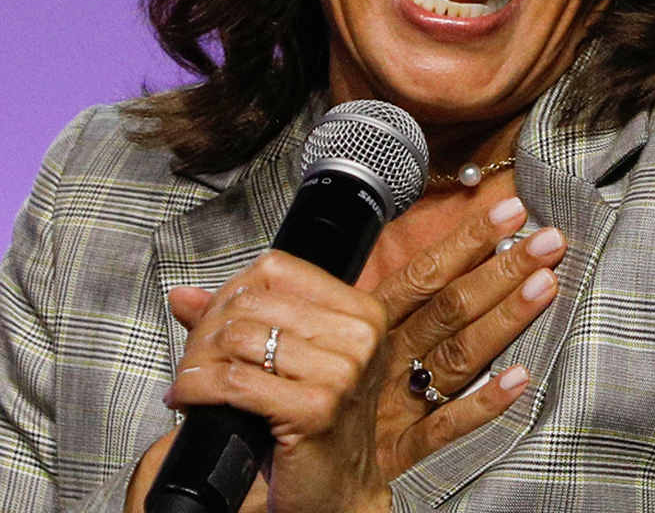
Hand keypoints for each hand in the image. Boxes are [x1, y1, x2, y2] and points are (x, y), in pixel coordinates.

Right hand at [127, 196, 566, 512]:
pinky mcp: (389, 450)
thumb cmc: (270, 416)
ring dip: (504, 318)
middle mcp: (377, 362)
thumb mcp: (272, 366)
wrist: (266, 493)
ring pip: (456, 353)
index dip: (463, 242)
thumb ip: (257, 319)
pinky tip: (519, 381)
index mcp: (354, 332)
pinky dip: (481, 406)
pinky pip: (441, 428)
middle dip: (502, 269)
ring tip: (548, 281)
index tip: (510, 209)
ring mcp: (389, 404)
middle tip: (553, 237)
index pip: (416, 276)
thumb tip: (185, 293)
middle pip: (447, 308)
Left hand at [152, 249, 392, 512]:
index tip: (213, 322)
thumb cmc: (318, 429)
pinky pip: (232, 381)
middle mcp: (359, 337)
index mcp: (363, 313)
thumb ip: (241, 322)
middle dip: (205, 331)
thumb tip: (184, 296)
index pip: (277, 270)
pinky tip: (189, 399)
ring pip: (236, 338)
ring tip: (190, 382)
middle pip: (251, 302)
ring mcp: (341, 373)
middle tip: (194, 361)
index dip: (231, 291)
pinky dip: (196, 389)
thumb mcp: (289, 364)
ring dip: (195, 362)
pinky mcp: (315, 408)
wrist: (338, 491)